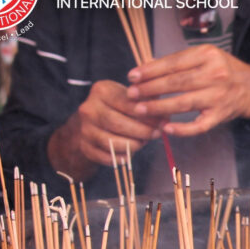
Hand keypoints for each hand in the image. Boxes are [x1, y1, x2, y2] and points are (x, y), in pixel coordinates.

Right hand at [48, 80, 163, 178]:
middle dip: (142, 132)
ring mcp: (84, 128)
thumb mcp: (131, 97)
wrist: (92, 122)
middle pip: (118, 124)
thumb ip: (148, 101)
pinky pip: (106, 156)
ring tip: (142, 142)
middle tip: (155, 134)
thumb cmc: (119, 107)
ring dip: (133, 145)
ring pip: (112, 142)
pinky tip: (130, 153)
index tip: (162, 123)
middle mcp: (89, 108)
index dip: (147, 115)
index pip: (127, 104)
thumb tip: (165, 116)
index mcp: (101, 90)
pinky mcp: (85, 146)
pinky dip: (122, 157)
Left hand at [125, 44, 249, 136]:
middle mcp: (215, 75)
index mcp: (208, 56)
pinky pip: (199, 125)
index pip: (173, 63)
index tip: (133, 76)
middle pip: (176, 82)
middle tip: (132, 94)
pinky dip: (182, 129)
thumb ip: (179, 61)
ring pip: (184, 103)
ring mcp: (218, 97)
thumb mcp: (205, 56)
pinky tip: (166, 128)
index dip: (150, 71)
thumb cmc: (225, 70)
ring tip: (140, 109)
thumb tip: (148, 68)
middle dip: (150, 89)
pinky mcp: (220, 115)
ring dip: (159, 107)